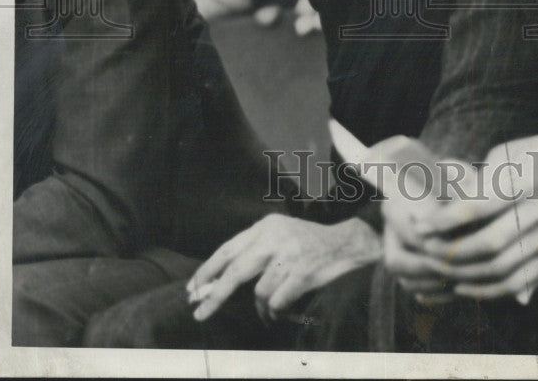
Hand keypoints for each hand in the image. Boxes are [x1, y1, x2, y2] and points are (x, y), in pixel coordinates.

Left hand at [187, 213, 380, 322]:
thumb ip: (252, 251)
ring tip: (269, 309)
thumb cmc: (307, 243)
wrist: (346, 243)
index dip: (207, 271)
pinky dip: (276, 310)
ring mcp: (290, 255)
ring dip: (261, 307)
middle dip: (215, 295)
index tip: (192, 289)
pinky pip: (278, 301)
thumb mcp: (279, 234)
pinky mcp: (303, 273)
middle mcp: (275, 237)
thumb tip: (215, 282)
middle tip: (199, 312)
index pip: (228, 249)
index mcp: (266, 225)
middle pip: (236, 271)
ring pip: (259, 292)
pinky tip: (281, 310)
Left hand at [383, 133, 537, 302]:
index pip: (481, 206)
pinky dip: (487, 289)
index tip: (421, 222)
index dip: (446, 218)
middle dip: (449, 250)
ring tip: (435, 268)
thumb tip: (453, 198)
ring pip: (502, 269)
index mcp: (529, 180)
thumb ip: (485, 174)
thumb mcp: (517, 149)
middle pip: (490, 242)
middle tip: (421, 247)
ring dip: (464, 273)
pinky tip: (462, 285)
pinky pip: (518, 282)